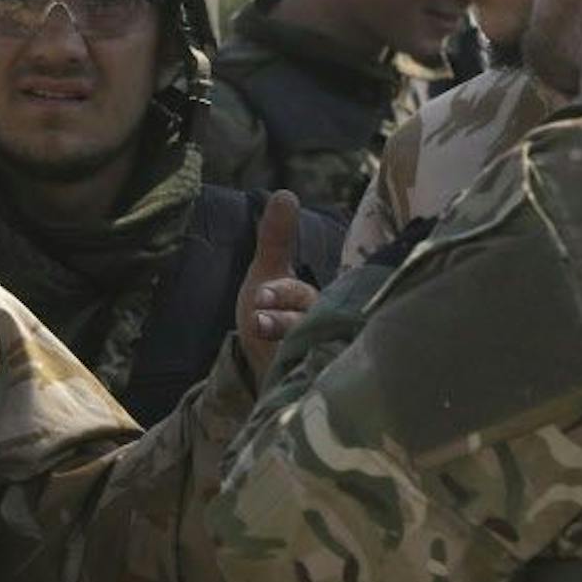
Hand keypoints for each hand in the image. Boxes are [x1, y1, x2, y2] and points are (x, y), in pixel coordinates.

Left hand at [236, 190, 318, 377]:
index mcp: (316, 302)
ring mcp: (317, 361)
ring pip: (310, 355)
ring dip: (282, 346)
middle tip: (258, 319)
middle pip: (313, 324)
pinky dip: (295, 381)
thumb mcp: (268, 276)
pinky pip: (310, 386)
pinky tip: (280, 379)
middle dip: (284, 321)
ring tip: (258, 336)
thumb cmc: (272, 319)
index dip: (284, 294)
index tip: (260, 296)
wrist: (269, 373)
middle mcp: (324, 331)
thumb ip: (276, 239)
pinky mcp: (309, 387)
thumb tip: (285, 193)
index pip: (305, 296)